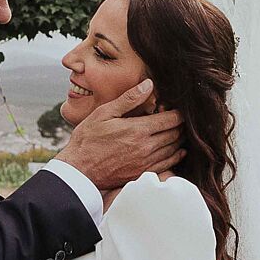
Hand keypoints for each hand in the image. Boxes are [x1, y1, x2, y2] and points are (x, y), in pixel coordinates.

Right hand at [56, 79, 185, 189]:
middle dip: (180, 125)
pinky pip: (168, 164)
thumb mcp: (104, 113)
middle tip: (178, 118)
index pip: (170, 119)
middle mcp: (146, 147)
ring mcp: (145, 163)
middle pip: (175, 134)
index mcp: (138, 130)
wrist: (79, 170)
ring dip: (179, 139)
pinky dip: (176, 156)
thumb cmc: (87, 139)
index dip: (177, 112)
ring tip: (178, 131)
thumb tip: (149, 85)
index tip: (176, 108)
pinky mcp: (142, 174)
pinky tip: (178, 151)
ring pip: (173, 149)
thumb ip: (129, 99)